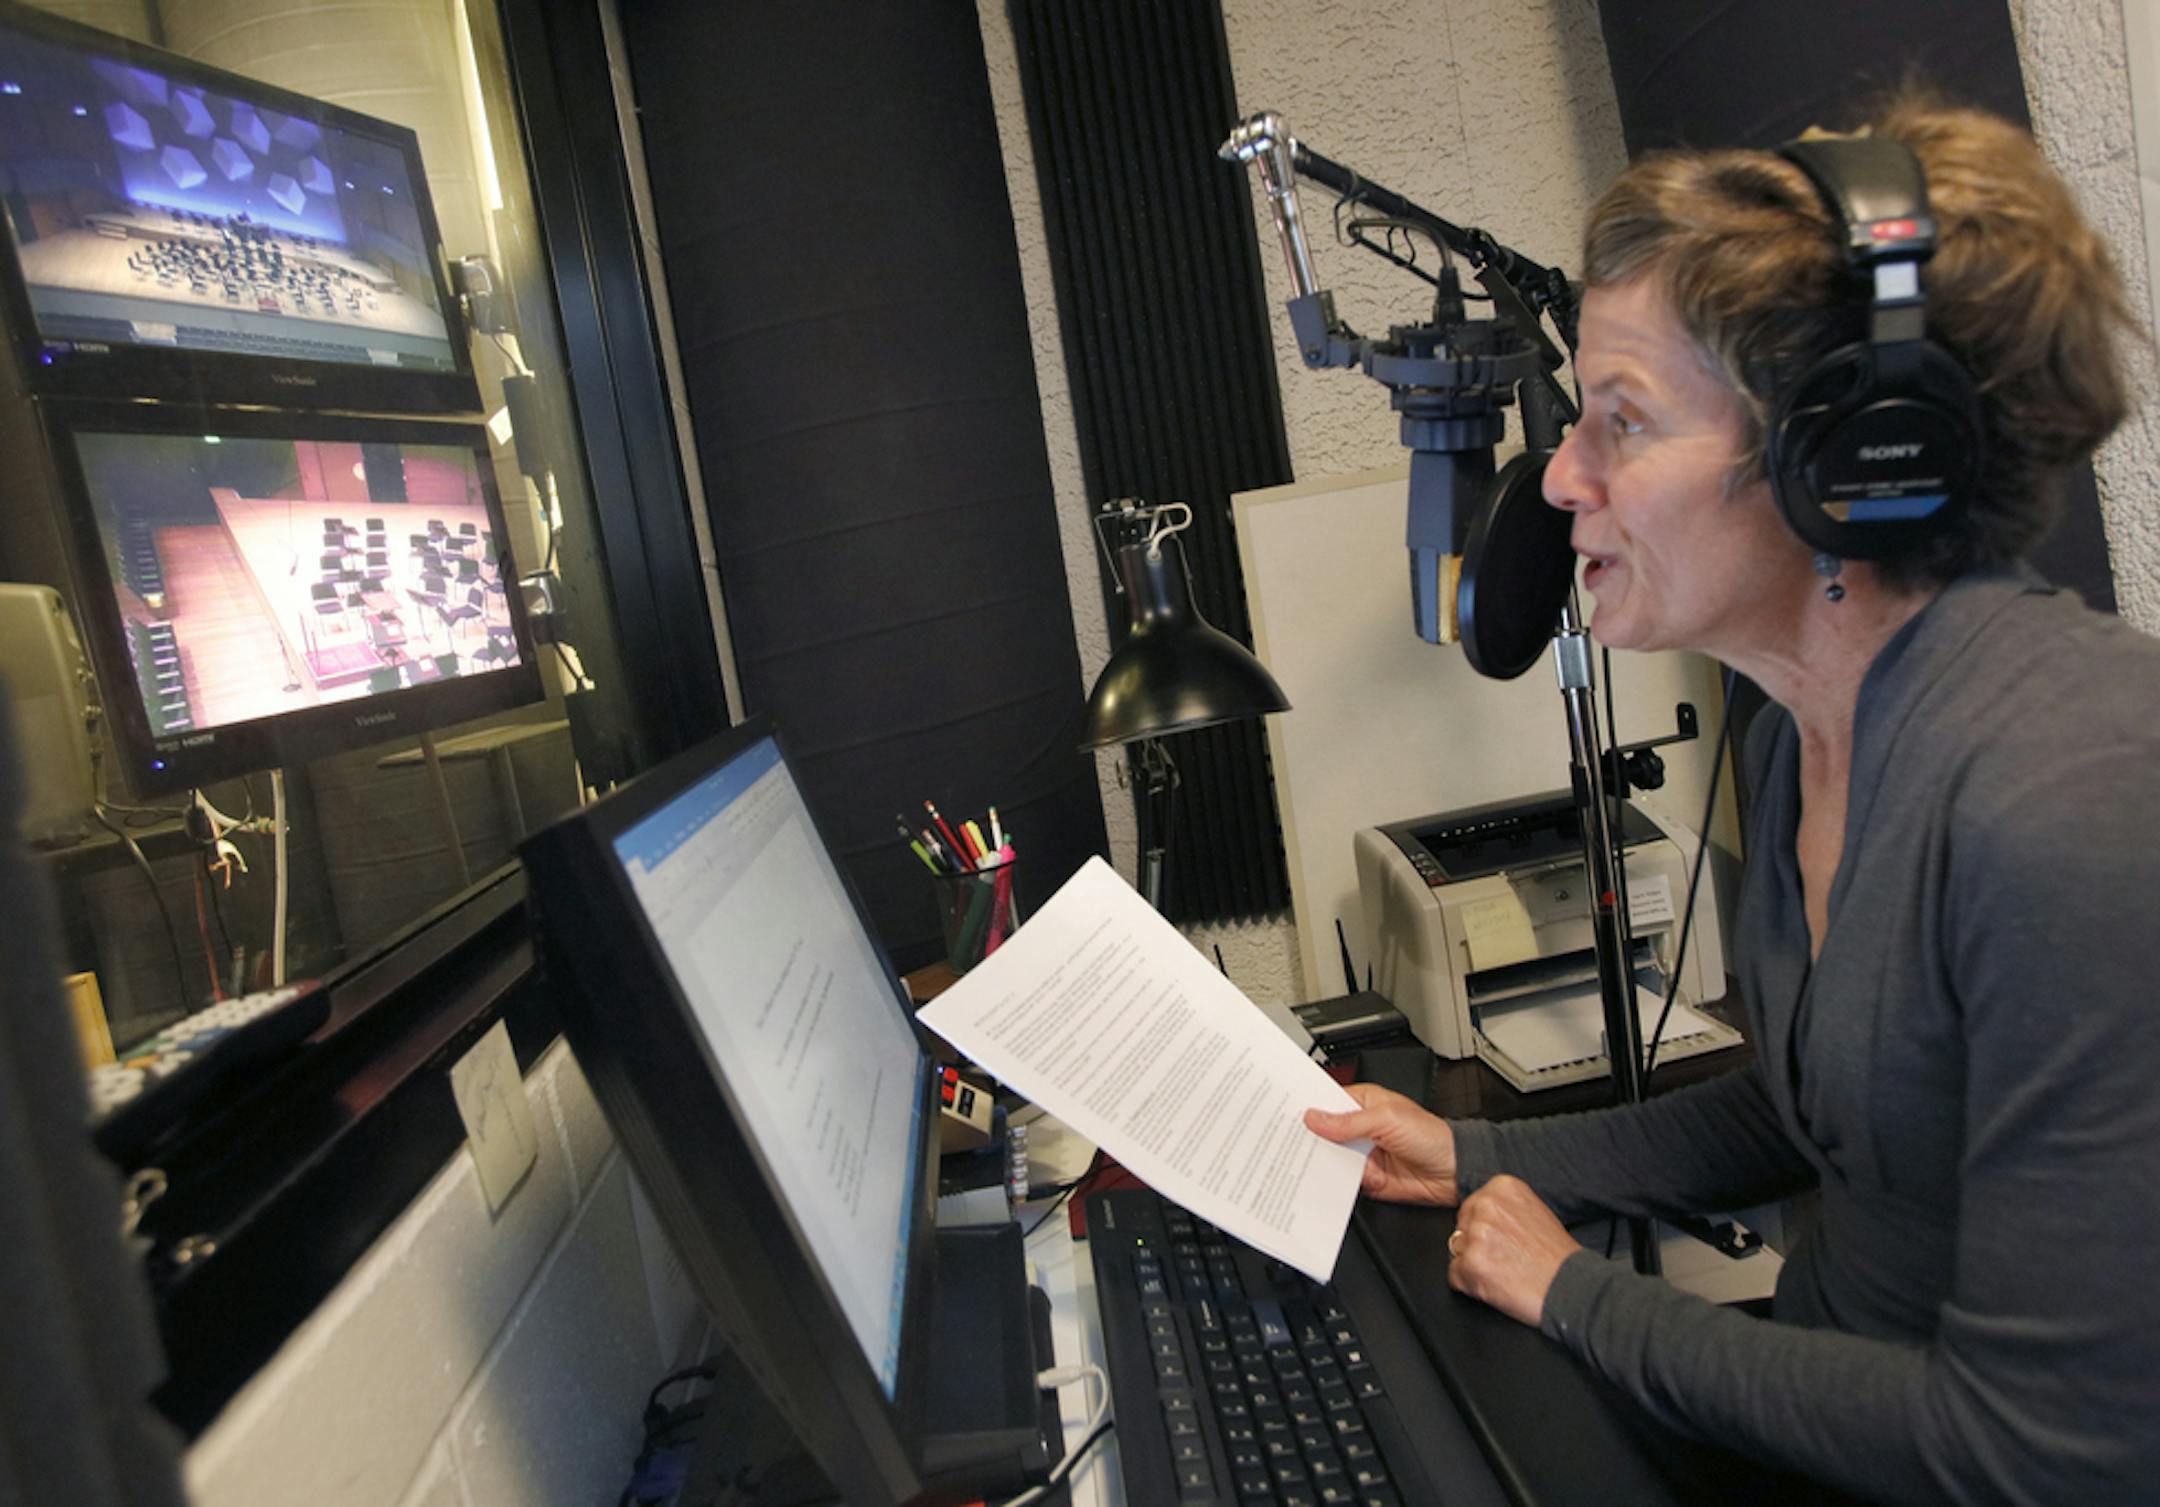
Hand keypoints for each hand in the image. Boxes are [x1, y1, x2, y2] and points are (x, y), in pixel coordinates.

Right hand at [1303, 1082, 1458, 1205]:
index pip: (1327, 1102)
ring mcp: (1362, 1153)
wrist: (1454, 1172)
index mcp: (1364, 1103)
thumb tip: (1316, 1117)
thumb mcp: (1387, 1120)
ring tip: (1317, 1161)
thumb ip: (1349, 1122)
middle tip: (1293, 1139)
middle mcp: (1360, 1128)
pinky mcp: (1366, 1177)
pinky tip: (1343, 1179)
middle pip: (1325, 1131)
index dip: (1309, 1107)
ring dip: (1326, 1160)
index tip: (1288, 1112)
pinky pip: (1343, 1179)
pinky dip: (1340, 1181)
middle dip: (1312, 1137)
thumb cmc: (1432, 1136)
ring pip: (1331, 1157)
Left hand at [1447, 1175, 1580, 1327]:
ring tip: (1504, 1271)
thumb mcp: (1533, 1211)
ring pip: (1456, 1251)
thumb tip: (1477, 1216)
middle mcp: (1486, 1205)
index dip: (1485, 1229)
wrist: (1571, 1286)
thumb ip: (1503, 1207)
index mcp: (1501, 1187)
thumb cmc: (1557, 1256)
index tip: (1503, 1240)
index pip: (1471, 1208)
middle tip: (1504, 1258)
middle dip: (1476, 1245)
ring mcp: (1476, 1234)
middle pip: (1461, 1228)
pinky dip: (1471, 1285)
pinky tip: (1496, 1283)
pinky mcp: (1470, 1264)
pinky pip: (1454, 1276)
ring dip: (1474, 1265)